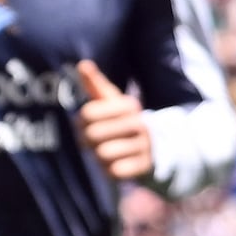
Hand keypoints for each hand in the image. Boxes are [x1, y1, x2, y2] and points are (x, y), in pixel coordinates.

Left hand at [70, 58, 156, 184]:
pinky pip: (114, 171)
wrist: (156, 146)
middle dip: (86, 140)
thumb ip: (95, 84)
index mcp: (129, 105)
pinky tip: (115, 164)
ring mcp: (144, 146)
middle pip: (92, 135)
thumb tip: (82, 64)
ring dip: (98, 156)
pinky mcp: (144, 167)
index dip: (80, 121)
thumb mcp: (112, 101)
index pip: (87, 114)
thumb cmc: (123, 120)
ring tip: (104, 151)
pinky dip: (109, 170)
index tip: (85, 123)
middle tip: (90, 141)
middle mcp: (139, 123)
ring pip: (102, 155)